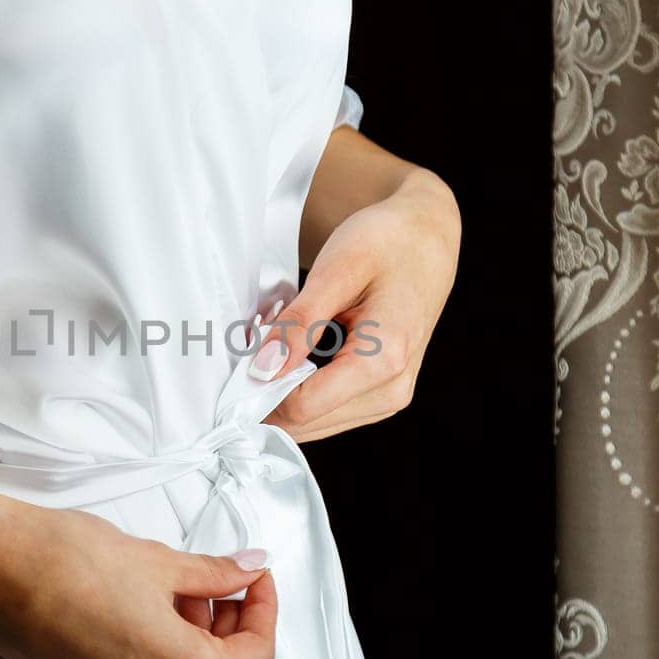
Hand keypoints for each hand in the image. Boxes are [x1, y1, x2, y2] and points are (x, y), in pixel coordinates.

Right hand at [0, 497, 277, 658]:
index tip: (255, 574)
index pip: (255, 652)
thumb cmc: (71, 562)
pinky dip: (166, 657)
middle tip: (220, 579)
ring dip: (199, 642)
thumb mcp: (159, 561)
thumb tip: (250, 568)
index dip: (264, 606)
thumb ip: (214, 574)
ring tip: (179, 591)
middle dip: (231, 626)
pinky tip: (151, 613)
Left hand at [256, 169, 459, 441]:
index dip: (259, 392)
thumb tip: (262, 372)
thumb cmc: (387, 242)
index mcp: (384, 360)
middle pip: (307, 422)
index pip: (302, 407)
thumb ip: (300, 324)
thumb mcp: (337, 271)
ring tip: (274, 347)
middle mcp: (392, 390)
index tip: (232, 366)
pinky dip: (301, 389)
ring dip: (284, 392)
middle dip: (269, 394)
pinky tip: (293, 355)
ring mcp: (390, 397)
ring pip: (315, 423)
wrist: (426, 236)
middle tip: (247, 352)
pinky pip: (328, 409)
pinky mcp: (382, 393)